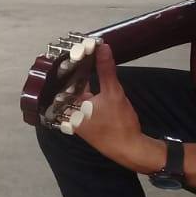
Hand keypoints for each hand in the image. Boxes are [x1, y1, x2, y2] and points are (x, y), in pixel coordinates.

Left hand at [73, 44, 161, 172]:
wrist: (131, 149)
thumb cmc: (119, 124)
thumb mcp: (114, 93)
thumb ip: (106, 70)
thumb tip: (103, 48)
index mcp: (69, 109)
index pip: (64, 82)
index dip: (70, 64)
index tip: (75, 49)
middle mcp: (70, 115)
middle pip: (69, 87)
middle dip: (76, 71)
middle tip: (83, 51)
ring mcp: (78, 120)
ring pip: (77, 94)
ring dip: (83, 80)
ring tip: (88, 60)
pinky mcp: (88, 122)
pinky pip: (84, 102)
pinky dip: (88, 91)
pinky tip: (94, 80)